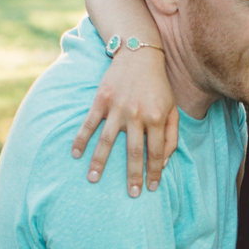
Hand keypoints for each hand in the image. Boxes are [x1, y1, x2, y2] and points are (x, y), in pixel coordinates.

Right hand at [71, 47, 179, 195]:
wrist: (139, 54)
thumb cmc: (158, 86)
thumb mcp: (173, 108)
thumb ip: (171, 136)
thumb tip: (164, 162)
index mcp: (157, 118)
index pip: (156, 153)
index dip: (154, 172)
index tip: (151, 188)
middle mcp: (137, 115)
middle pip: (133, 152)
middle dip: (132, 175)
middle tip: (130, 194)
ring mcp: (117, 108)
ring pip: (107, 141)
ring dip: (100, 162)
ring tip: (94, 180)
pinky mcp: (101, 100)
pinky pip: (89, 123)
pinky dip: (81, 139)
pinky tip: (75, 154)